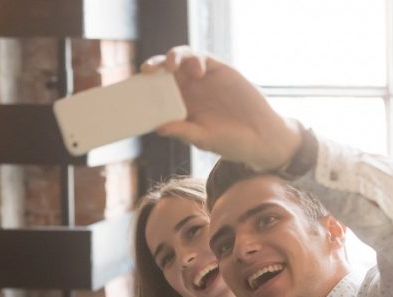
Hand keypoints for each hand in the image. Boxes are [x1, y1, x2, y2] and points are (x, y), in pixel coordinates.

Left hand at [141, 46, 302, 170]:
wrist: (260, 136)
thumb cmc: (229, 142)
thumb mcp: (203, 139)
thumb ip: (182, 131)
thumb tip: (159, 127)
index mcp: (179, 106)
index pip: (155, 91)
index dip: (144, 87)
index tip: (133, 87)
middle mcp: (188, 89)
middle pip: (165, 71)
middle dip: (154, 67)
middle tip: (147, 70)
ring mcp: (203, 78)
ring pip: (181, 58)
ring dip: (173, 58)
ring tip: (172, 66)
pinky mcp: (220, 70)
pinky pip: (202, 57)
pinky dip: (196, 60)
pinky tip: (198, 72)